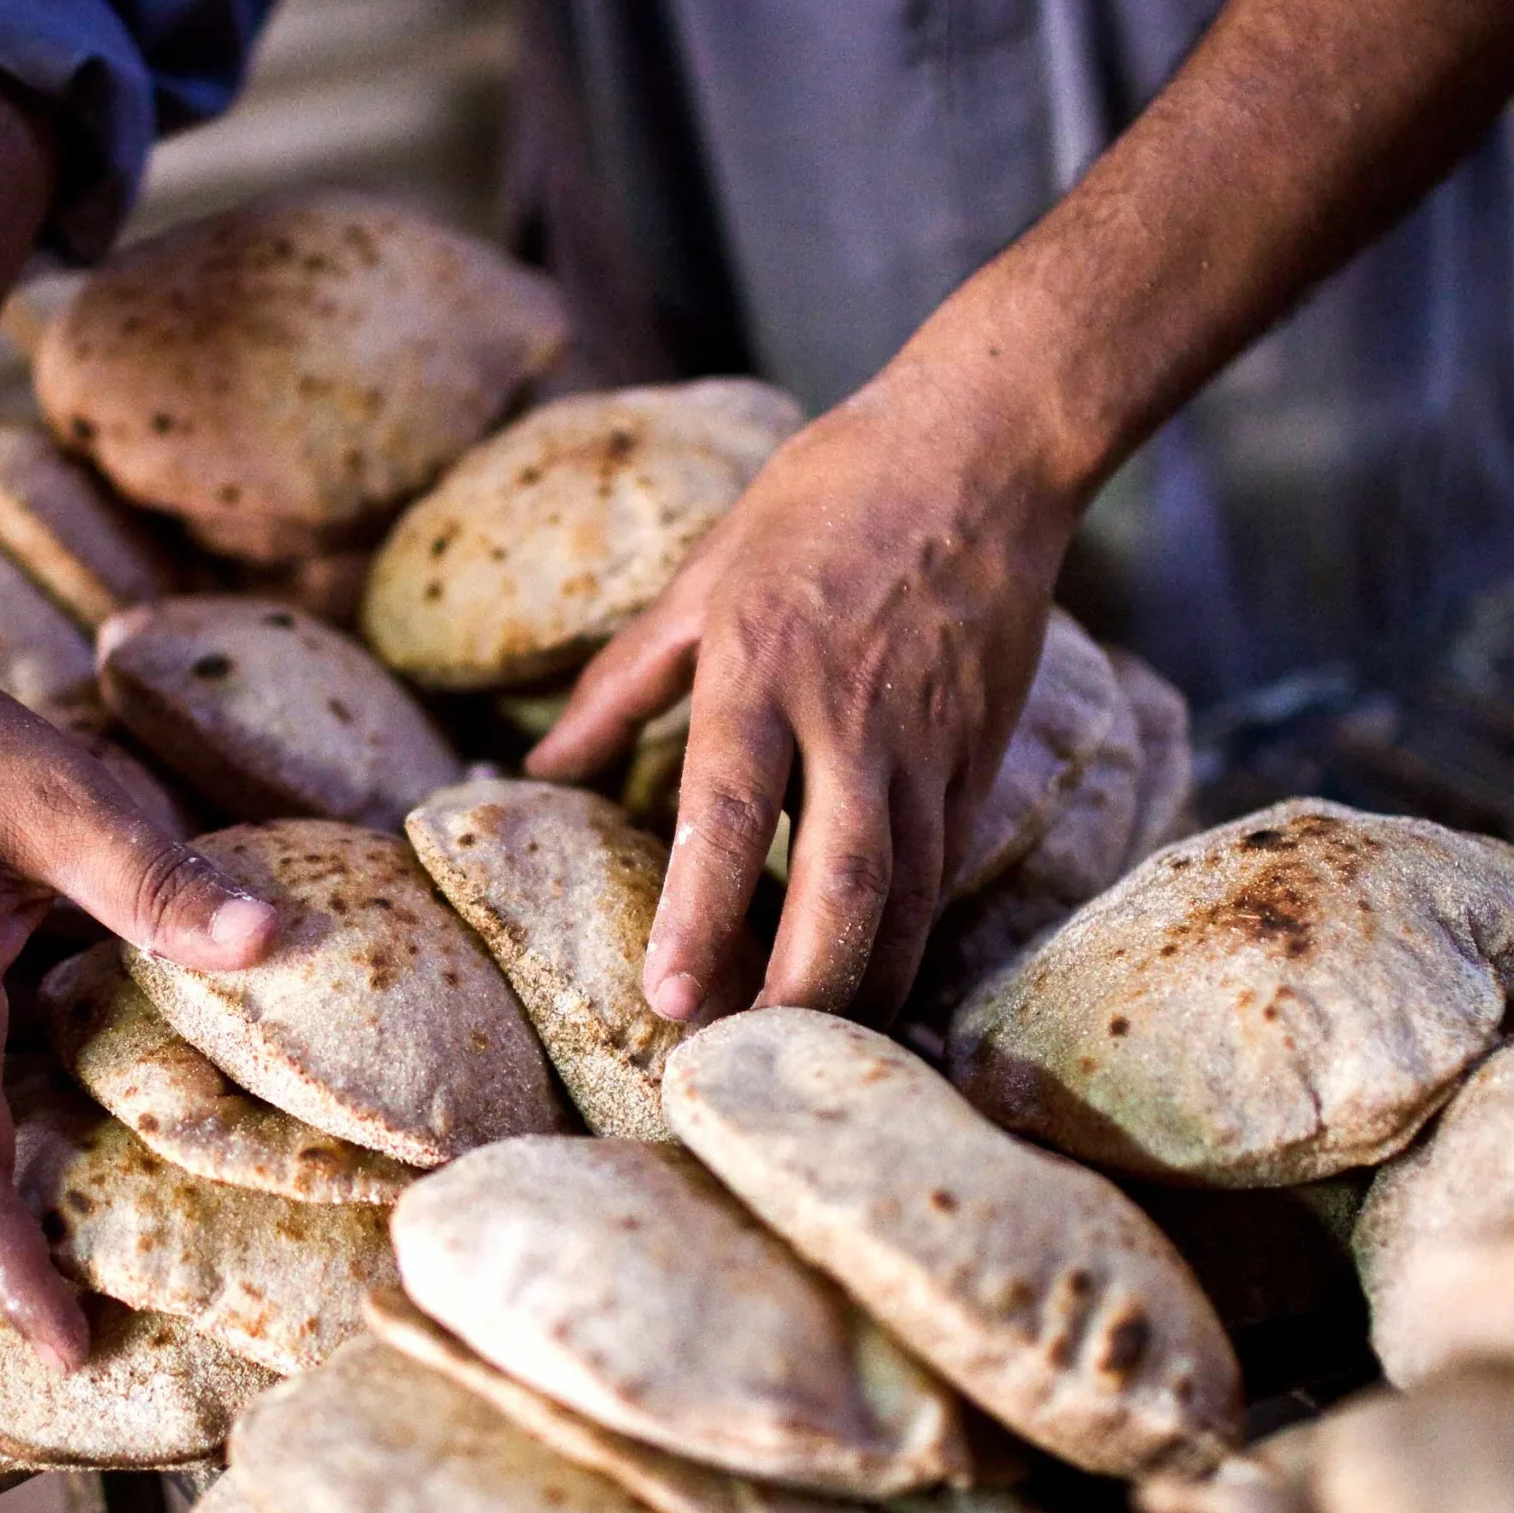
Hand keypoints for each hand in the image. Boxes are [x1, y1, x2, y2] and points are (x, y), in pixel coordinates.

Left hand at [526, 344, 1077, 1025]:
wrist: (980, 451)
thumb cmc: (821, 502)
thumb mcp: (700, 578)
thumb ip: (619, 685)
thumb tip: (534, 769)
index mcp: (761, 667)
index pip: (727, 812)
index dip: (697, 912)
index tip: (665, 997)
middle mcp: (851, 719)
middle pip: (840, 885)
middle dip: (797, 989)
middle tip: (742, 1061)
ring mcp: (927, 745)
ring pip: (908, 898)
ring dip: (860, 987)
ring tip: (800, 1054)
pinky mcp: (978, 759)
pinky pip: (944, 872)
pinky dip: (910, 941)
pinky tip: (871, 989)